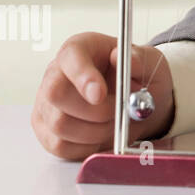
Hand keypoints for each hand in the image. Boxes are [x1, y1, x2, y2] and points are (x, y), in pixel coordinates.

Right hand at [31, 31, 174, 159]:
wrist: (136, 100)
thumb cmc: (137, 75)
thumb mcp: (148, 60)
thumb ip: (139, 58)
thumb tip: (124, 59)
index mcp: (79, 48)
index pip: (70, 57)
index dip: (82, 76)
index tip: (99, 94)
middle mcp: (55, 74)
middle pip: (56, 95)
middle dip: (95, 110)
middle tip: (120, 111)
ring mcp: (46, 104)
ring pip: (60, 124)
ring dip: (96, 130)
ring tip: (116, 122)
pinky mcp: (46, 132)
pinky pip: (61, 146)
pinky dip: (88, 146)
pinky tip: (103, 134)